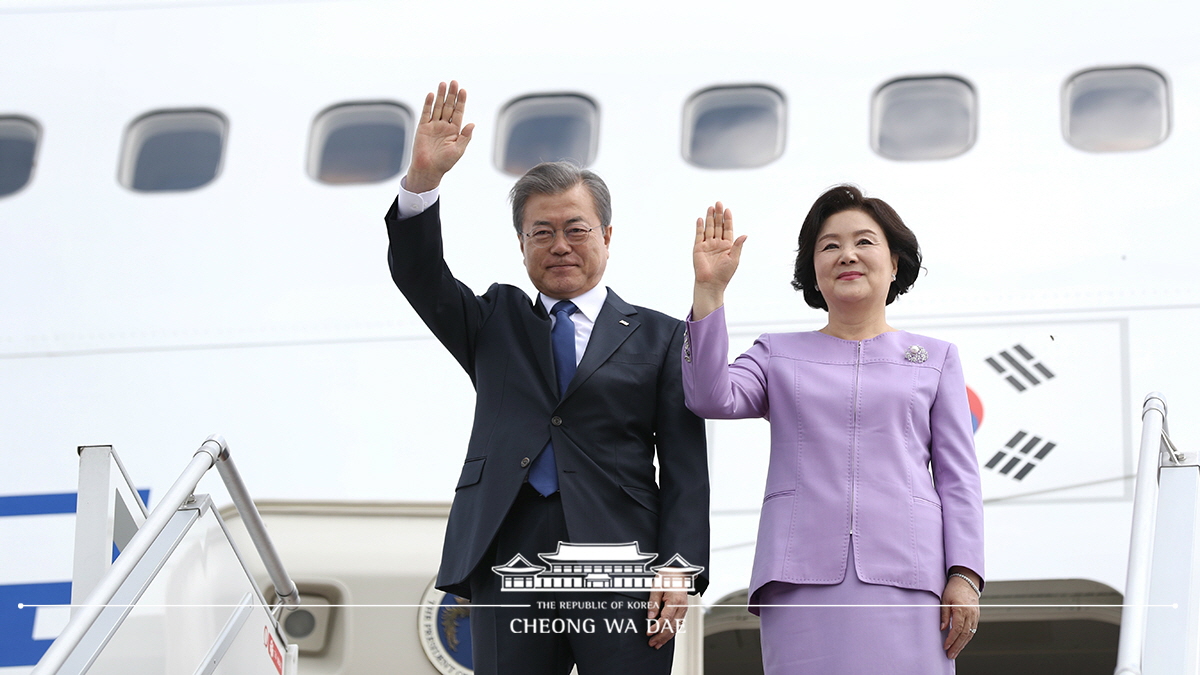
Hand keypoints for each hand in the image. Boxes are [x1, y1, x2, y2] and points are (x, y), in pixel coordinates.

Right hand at [405, 80, 474, 192]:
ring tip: (443, 84)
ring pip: (437, 107)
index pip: (458, 112)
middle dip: (452, 95)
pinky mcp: (423, 127)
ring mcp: (433, 126)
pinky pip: (426, 113)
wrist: (428, 170)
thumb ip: (465, 136)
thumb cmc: (444, 163)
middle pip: (449, 107)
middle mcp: (444, 126)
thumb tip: (472, 124)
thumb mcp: (458, 150)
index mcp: (454, 131)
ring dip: (440, 95)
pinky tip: (431, 95)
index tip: (463, 91)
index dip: (461, 102)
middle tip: (454, 82)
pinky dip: (428, 104)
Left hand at [646, 578, 688, 648]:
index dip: (657, 627)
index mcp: (676, 601)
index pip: (666, 618)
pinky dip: (672, 632)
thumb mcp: (657, 586)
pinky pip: (678, 624)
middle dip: (661, 637)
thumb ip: (654, 602)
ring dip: (666, 638)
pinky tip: (666, 637)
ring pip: (676, 628)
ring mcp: (684, 609)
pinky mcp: (683, 610)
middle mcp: (682, 607)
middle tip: (651, 643)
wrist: (678, 571)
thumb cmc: (668, 576)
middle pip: (672, 627)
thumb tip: (650, 616)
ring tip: (657, 644)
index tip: (649, 632)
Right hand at [691, 201, 744, 319]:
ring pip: (709, 228)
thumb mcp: (734, 259)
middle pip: (718, 226)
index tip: (728, 210)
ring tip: (711, 207)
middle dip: (718, 215)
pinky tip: (701, 218)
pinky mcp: (698, 248)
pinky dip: (700, 227)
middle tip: (719, 203)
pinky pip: (699, 235)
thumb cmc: (724, 274)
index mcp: (727, 246)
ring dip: (710, 218)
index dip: (728, 219)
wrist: (711, 283)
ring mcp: (707, 245)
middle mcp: (717, 244)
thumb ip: (738, 246)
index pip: (728, 229)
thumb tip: (744, 235)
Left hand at [941, 570, 980, 658]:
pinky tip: (961, 644)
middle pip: (964, 634)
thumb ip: (944, 615)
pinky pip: (972, 630)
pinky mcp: (976, 617)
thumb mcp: (944, 600)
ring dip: (962, 645)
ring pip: (969, 634)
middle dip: (957, 646)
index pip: (957, 629)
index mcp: (962, 610)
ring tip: (955, 653)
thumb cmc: (953, 589)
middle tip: (950, 655)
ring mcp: (975, 616)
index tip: (945, 646)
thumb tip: (942, 628)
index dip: (951, 639)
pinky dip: (967, 638)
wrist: (966, 582)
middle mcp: (970, 614)